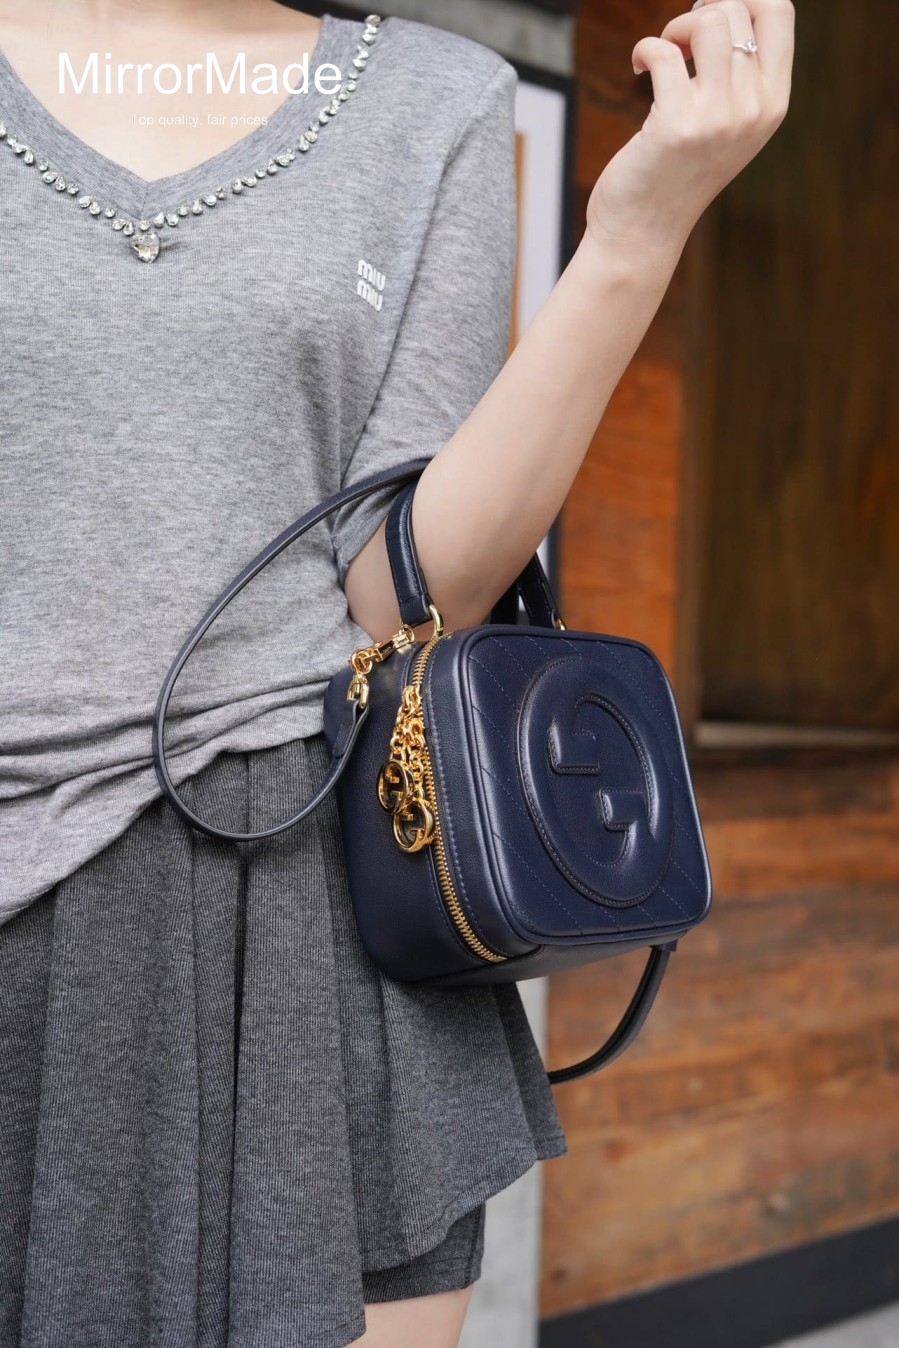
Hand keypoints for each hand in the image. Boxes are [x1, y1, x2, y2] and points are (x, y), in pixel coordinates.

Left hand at [585, 0, 794, 257]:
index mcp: (773, 104)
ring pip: (707, 22)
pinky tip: (637, 67)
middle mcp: (752, 110)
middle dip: (699, 13)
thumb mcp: (725, 125)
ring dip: (676, 26)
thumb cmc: (676, 172)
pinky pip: (663, 52)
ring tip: (664, 51)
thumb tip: (717, 5)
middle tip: (678, 42)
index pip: (779, 13)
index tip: (713, 14)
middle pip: (735, 11)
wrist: (643, 231)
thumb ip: (735, 76)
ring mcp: (717, 118)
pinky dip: (645, 49)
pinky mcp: (676, 125)